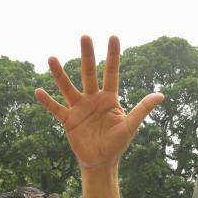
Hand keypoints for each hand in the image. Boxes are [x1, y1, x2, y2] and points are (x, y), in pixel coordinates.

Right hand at [35, 36, 163, 169]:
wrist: (101, 162)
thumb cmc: (117, 143)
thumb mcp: (130, 125)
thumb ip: (142, 109)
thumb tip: (161, 95)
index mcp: (109, 98)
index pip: (112, 72)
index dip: (113, 55)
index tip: (113, 37)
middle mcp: (93, 99)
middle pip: (89, 73)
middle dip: (87, 55)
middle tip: (85, 36)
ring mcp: (79, 108)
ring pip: (68, 87)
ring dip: (60, 74)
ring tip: (51, 58)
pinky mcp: (68, 120)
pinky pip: (56, 109)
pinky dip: (47, 101)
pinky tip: (37, 91)